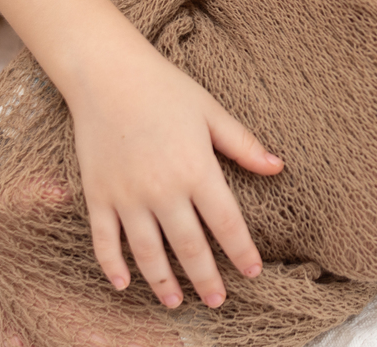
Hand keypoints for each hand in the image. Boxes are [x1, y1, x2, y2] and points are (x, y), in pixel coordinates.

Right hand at [68, 42, 282, 308]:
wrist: (108, 75)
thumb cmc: (166, 90)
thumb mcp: (212, 113)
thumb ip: (243, 145)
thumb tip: (278, 167)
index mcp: (196, 169)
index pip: (226, 223)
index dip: (241, 251)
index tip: (253, 273)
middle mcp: (162, 190)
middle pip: (189, 247)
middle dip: (206, 278)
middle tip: (218, 302)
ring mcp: (127, 196)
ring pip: (147, 252)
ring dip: (163, 282)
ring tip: (176, 302)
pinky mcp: (97, 195)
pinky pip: (104, 240)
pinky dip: (112, 265)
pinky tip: (123, 283)